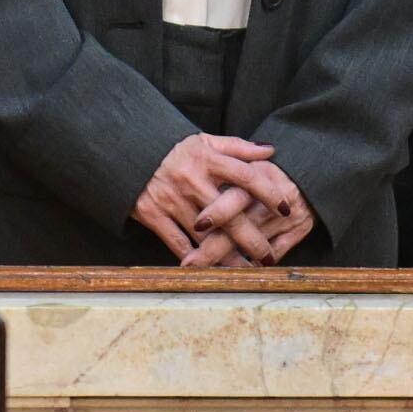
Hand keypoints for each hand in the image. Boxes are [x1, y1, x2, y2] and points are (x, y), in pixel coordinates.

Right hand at [131, 134, 302, 267]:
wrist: (126, 149)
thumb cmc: (172, 147)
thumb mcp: (203, 140)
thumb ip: (238, 147)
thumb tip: (271, 152)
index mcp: (207, 157)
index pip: (246, 175)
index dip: (269, 192)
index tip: (287, 208)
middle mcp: (192, 179)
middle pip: (230, 214)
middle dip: (252, 239)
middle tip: (269, 257)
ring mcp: (172, 199)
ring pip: (206, 236)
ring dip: (227, 256)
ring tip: (245, 271)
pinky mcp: (153, 214)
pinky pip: (178, 243)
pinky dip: (194, 258)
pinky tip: (209, 270)